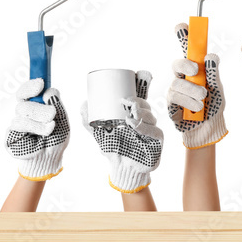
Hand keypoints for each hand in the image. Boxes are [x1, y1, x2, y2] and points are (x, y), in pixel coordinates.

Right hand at [5, 79, 69, 180]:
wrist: (50, 159)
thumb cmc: (57, 139)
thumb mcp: (63, 120)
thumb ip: (57, 104)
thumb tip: (50, 90)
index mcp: (35, 106)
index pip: (26, 91)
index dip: (30, 86)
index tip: (40, 84)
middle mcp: (24, 113)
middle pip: (24, 101)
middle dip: (39, 107)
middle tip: (52, 114)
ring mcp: (16, 124)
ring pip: (21, 113)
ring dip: (38, 121)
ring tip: (50, 129)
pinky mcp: (10, 136)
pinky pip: (17, 127)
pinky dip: (33, 129)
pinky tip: (40, 136)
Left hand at [81, 71, 162, 192]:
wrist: (121, 167)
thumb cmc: (113, 147)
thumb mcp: (98, 132)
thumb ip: (88, 120)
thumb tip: (84, 103)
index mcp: (133, 113)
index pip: (139, 96)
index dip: (142, 84)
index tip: (138, 74)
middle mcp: (145, 119)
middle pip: (145, 105)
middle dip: (137, 101)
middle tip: (125, 102)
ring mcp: (152, 129)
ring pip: (150, 116)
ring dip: (140, 114)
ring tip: (129, 116)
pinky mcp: (158, 140)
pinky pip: (155, 131)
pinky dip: (145, 127)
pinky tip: (135, 125)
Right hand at [166, 23, 227, 148]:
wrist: (209, 129)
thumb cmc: (213, 106)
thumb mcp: (218, 89)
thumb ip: (213, 74)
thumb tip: (210, 57)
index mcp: (195, 70)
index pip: (188, 50)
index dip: (183, 36)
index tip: (182, 25)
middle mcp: (183, 77)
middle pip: (177, 63)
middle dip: (185, 64)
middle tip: (195, 70)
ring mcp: (175, 89)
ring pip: (177, 82)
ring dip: (192, 90)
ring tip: (203, 98)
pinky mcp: (170, 103)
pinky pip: (175, 97)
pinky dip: (188, 101)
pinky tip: (197, 107)